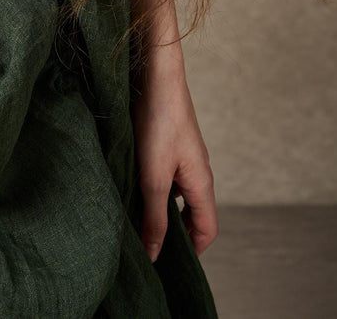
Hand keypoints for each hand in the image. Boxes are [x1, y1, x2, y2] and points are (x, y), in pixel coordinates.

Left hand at [132, 57, 217, 262]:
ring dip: (160, 208)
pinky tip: (129, 185)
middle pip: (193, 213)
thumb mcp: (154, 176)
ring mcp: (184, 155)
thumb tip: (156, 254)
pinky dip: (152, 187)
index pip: (207, 229)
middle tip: (147, 245)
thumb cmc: (158, 122)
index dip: (193, 251)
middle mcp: (197, 171)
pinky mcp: (169, 142)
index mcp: (202, 183)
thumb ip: (155, 217)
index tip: (169, 263)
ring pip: (176, 193)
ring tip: (133, 218)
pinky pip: (166, 174)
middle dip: (174, 233)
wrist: (155, 73)